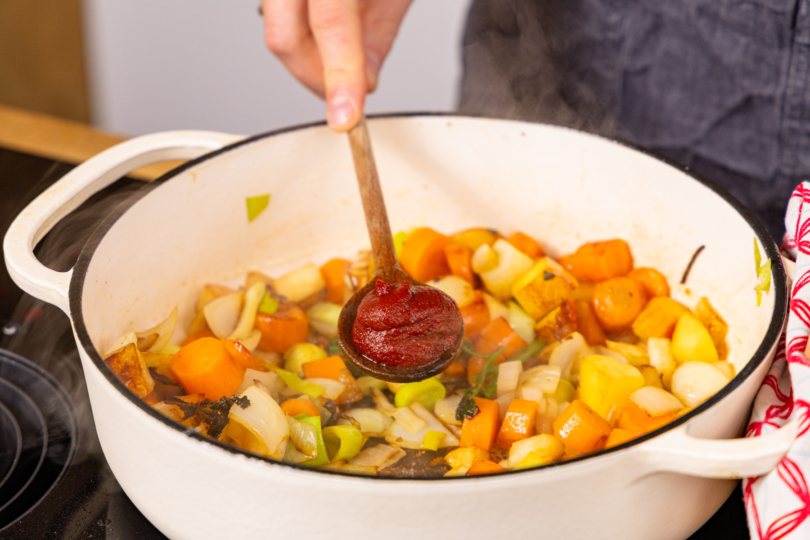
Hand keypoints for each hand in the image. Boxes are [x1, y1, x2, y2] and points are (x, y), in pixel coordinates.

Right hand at [262, 0, 412, 131]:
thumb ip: (379, 33)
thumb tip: (365, 84)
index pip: (330, 22)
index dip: (339, 76)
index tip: (347, 117)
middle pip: (283, 38)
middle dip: (315, 78)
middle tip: (345, 97)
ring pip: (277, 32)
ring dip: (309, 61)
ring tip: (343, 63)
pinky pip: (278, 19)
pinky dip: (305, 41)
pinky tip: (329, 43)